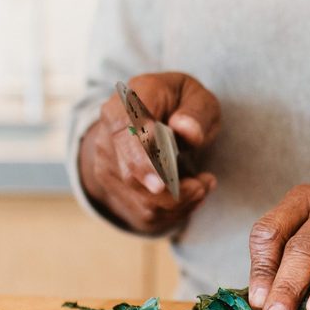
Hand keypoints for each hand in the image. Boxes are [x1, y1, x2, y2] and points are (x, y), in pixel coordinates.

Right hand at [78, 71, 219, 234]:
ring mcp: (107, 162)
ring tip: (201, 186)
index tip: (161, 185)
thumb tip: (186, 130)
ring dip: (179, 202)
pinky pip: (144, 211)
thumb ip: (197, 112)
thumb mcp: (198, 97)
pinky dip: (174, 210)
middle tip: (202, 186)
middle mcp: (108, 133)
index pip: (125, 134)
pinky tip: (189, 194)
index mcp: (127, 102)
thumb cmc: (180, 104)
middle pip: (130, 176)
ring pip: (140, 200)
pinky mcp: (114, 186)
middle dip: (171, 192)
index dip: (141, 161)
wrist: (155, 116)